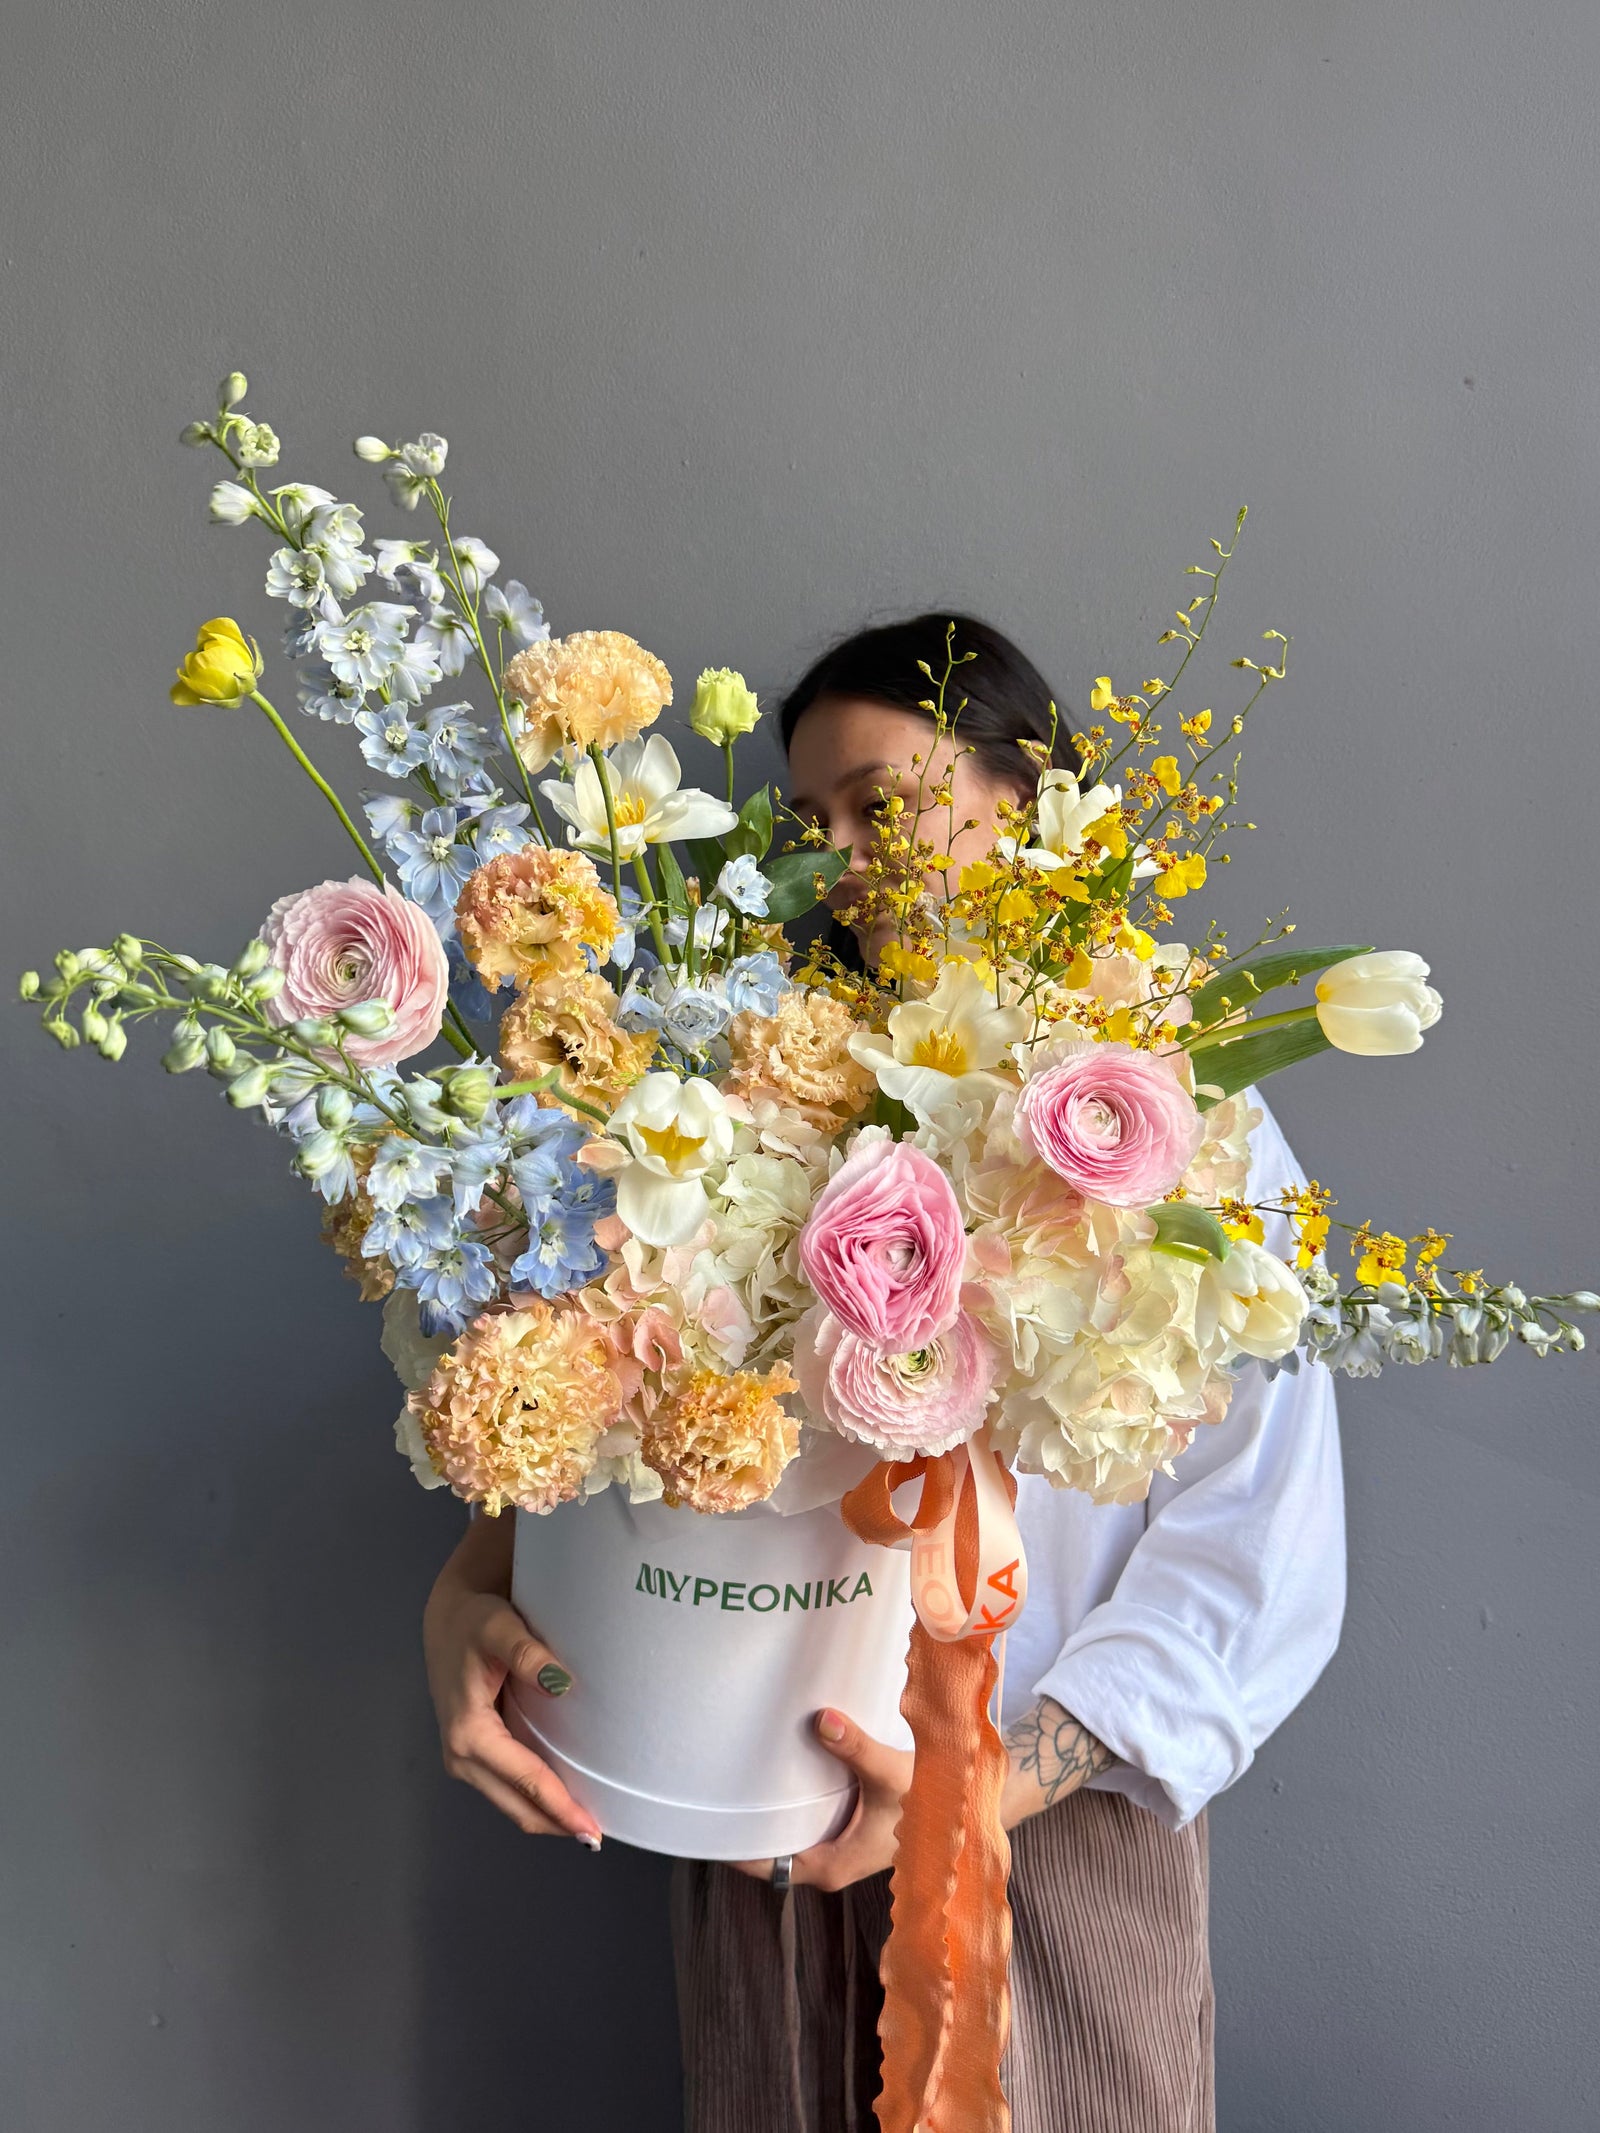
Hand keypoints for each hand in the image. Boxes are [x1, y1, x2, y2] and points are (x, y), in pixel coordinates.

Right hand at [422, 1514, 602, 1847]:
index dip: (560, 1807)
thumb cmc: (473, 1621)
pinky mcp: (473, 1755)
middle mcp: (461, 1757)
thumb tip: (560, 1682)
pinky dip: (534, 1799)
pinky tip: (563, 1796)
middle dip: (556, 1823)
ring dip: (546, 1815)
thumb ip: (526, 1653)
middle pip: (517, 1806)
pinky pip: (507, 1788)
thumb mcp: (498, 1626)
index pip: (525, 1780)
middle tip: (599, 1835)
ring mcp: (464, 1760)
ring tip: (587, 1820)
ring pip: (511, 1803)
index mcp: (468, 1733)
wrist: (448, 1618)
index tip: (592, 1831)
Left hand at [731, 1696, 1111, 1889]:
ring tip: (731, 1770)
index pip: (764, 1865)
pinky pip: (801, 1817)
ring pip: (784, 1832)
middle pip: (768, 1848)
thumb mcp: (890, 1773)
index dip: (731, 1846)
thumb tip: (821, 1719)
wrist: (964, 1805)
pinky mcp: (842, 1828)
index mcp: (830, 1866)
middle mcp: (827, 1862)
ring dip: (764, 1808)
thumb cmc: (928, 1800)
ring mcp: (834, 1846)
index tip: (704, 1818)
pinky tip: (774, 1765)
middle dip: (742, 1821)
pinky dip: (786, 1798)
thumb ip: (854, 1747)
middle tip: (709, 1782)